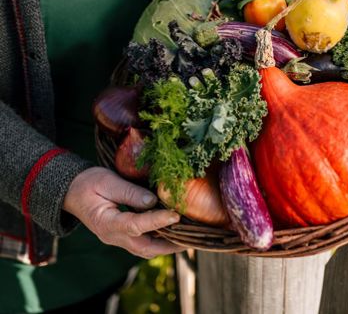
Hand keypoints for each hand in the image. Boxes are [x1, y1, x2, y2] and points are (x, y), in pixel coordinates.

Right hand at [63, 167, 183, 258]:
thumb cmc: (88, 183)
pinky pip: (144, 243)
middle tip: (192, 237)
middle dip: (170, 245)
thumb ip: (129, 192)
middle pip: (145, 248)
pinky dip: (160, 240)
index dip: (157, 221)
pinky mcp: (123, 235)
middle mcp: (113, 236)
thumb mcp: (107, 181)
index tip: (176, 215)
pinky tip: (174, 232)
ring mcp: (118, 238)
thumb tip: (153, 200)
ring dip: (168, 245)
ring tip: (189, 237)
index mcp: (106, 223)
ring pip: (146, 249)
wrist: (72, 191)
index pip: (136, 226)